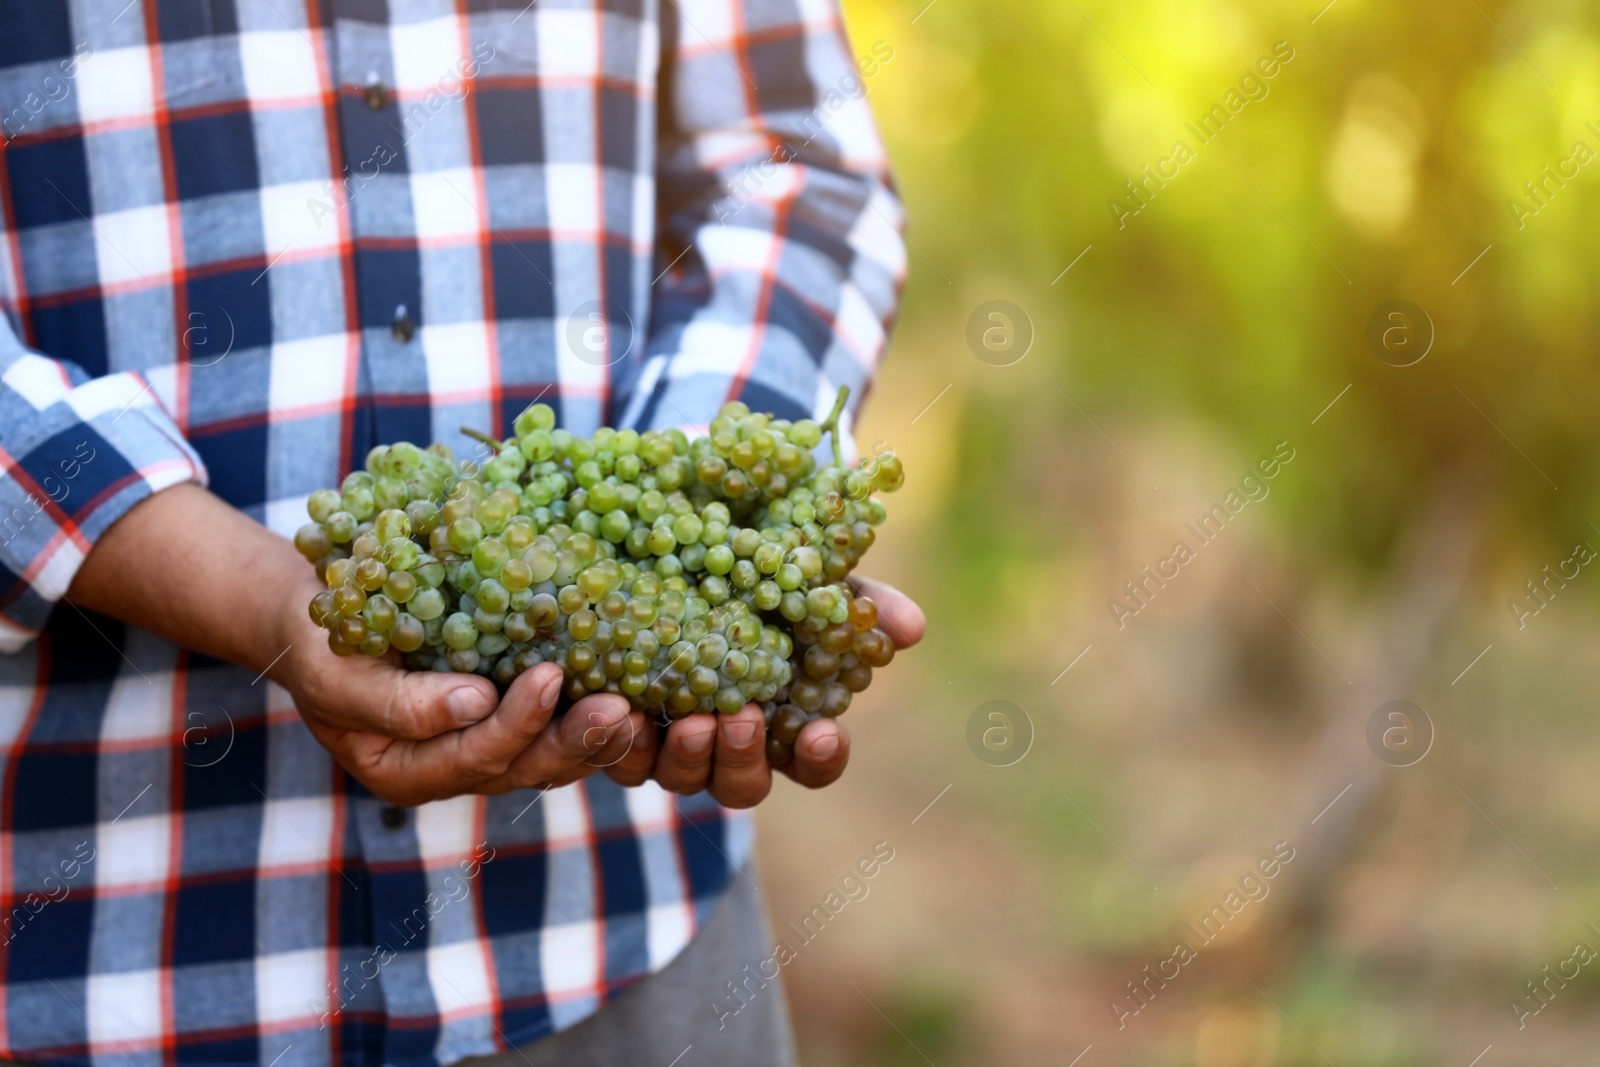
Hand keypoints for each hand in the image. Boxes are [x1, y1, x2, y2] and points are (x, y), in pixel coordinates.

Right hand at [274, 576, 650, 805]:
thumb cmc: (316, 641)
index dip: (516, 723)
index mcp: (404, 771)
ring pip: (549, 757)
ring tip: (637, 707)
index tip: (550, 677)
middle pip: (524, 767)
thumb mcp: (335, 672)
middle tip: (620, 707)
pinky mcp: (506, 718)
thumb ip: (397, 702)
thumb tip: (473, 703)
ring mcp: (483, 749)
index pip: (473, 757)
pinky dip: (588, 714)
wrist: (315, 619)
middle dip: (575, 741)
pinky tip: (630, 688)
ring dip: (596, 737)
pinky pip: (553, 728)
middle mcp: (450, 771)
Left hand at [602, 576, 924, 807]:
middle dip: (740, 757)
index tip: (828, 734)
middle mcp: (721, 746)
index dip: (820, 758)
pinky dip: (605, 736)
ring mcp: (661, 744)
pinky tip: (610, 703)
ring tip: (675, 715)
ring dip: (674, 754)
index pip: (812, 763)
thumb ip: (856, 601)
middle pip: (738, 784)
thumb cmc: (749, 569)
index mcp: (779, 721)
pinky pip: (603, 752)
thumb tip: (911, 626)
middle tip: (741, 719)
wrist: (654, 545)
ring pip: (671, 776)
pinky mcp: (604, 728)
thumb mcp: (803, 574)